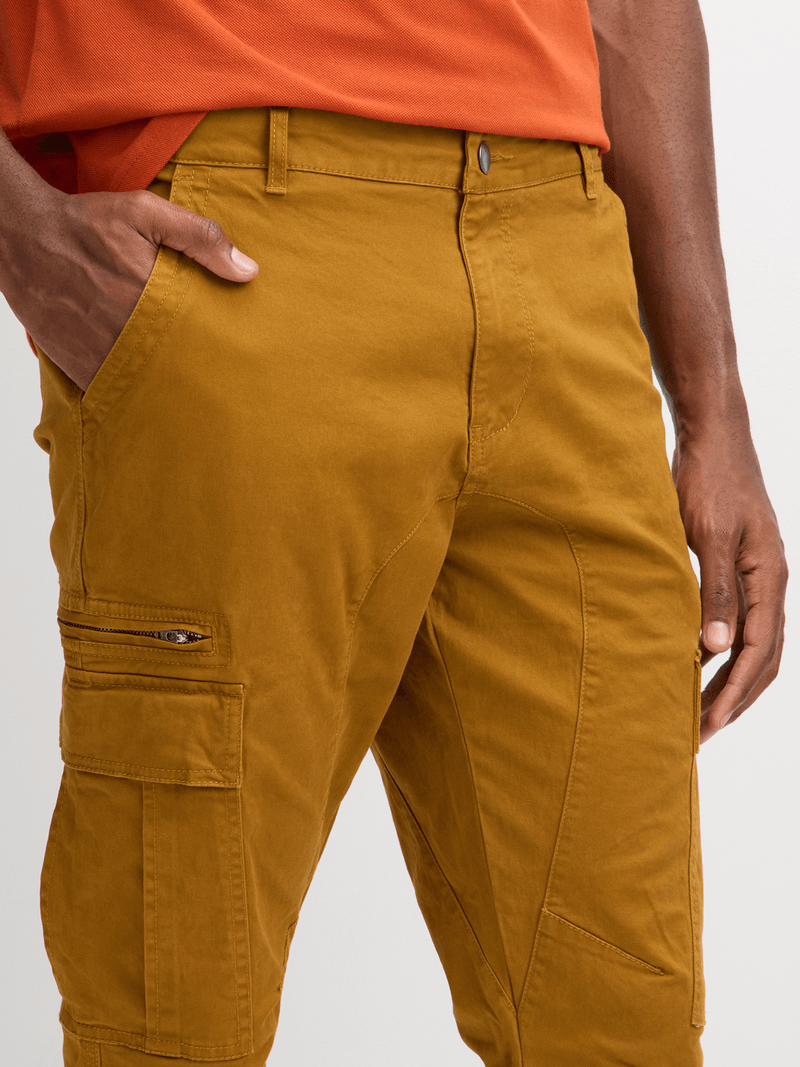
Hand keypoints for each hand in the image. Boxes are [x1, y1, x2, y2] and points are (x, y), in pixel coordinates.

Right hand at [1, 183, 257, 390]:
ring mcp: (98, 351)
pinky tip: (149, 396)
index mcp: (149, 299)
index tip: (236, 361)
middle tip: (220, 388)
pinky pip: (110, 389)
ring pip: (145, 385)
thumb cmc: (85, 222)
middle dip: (197, 377)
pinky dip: (129, 393)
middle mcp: (124, 332)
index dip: (218, 353)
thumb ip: (199, 237)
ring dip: (165, 389)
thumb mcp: (145, 213)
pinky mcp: (75, 362)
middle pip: (175, 368)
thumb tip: (249, 271)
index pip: (199, 340)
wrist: (21, 234)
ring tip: (189, 397)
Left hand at [672, 428, 787, 742]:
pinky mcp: (740, 567)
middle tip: (699, 734)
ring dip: (730, 682)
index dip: (732, 693)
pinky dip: (723, 653)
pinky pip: (740, 622)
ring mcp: (758, 575)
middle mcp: (771, 581)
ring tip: (699, 712)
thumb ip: (714, 591)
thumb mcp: (708, 534)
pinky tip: (696, 664)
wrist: (713, 435)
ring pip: (755, 644)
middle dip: (734, 699)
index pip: (758, 652)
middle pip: (763, 658)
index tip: (704, 725)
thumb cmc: (709, 478)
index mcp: (770, 577)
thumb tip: (716, 649)